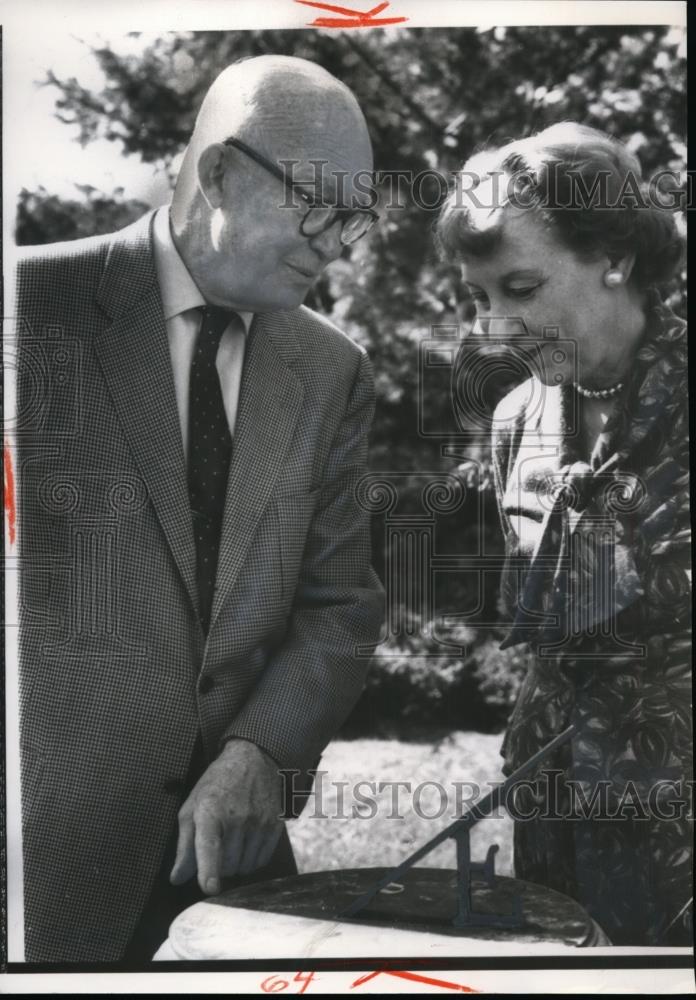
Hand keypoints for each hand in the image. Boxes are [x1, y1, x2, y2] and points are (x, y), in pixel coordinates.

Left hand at [169, 738, 284, 894]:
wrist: (252, 759)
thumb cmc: (217, 785)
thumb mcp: (192, 807)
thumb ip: (184, 845)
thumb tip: (177, 878)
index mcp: (210, 811)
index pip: (209, 846)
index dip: (209, 871)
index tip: (210, 888)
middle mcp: (236, 817)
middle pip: (227, 865)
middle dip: (219, 866)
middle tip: (218, 847)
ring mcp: (258, 821)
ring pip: (245, 867)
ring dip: (236, 864)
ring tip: (232, 841)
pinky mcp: (274, 825)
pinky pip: (262, 860)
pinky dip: (251, 860)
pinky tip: (246, 843)